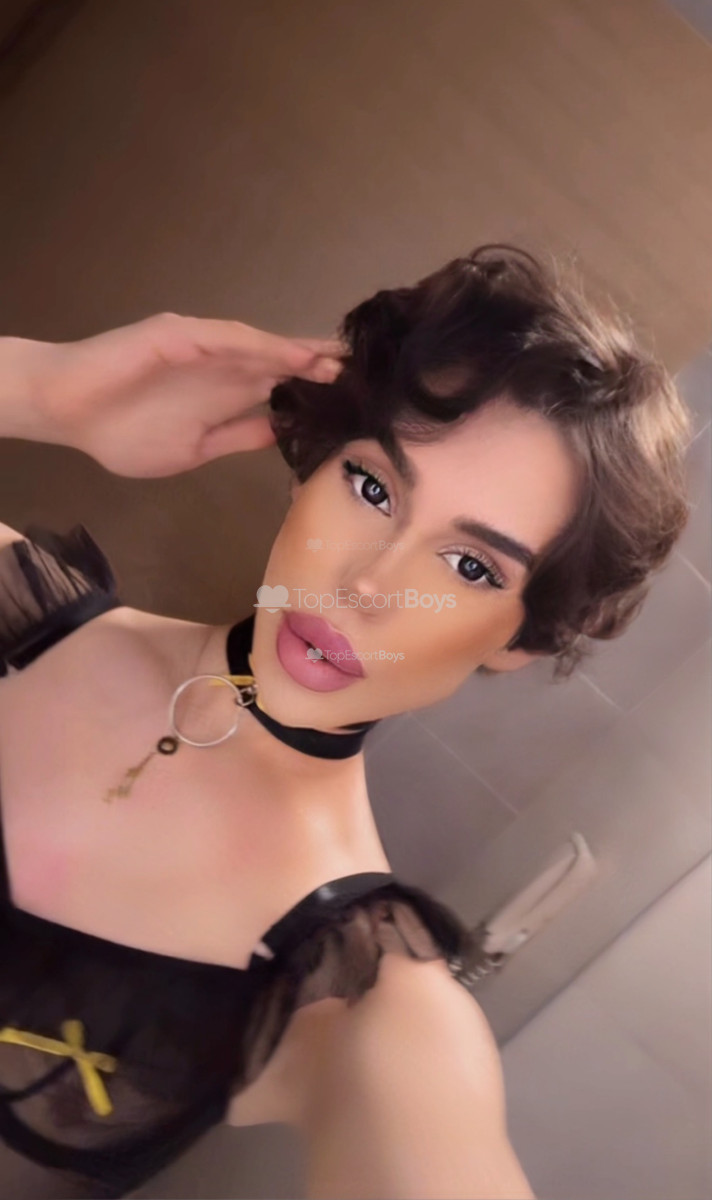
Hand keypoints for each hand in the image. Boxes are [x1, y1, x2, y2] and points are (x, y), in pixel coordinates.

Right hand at [31, 313, 343, 477]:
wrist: (65, 411)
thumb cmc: (120, 433)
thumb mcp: (193, 449)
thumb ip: (237, 436)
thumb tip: (283, 432)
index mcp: (225, 395)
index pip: (280, 387)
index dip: (315, 389)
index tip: (355, 398)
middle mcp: (220, 366)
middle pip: (280, 360)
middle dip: (321, 364)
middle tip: (365, 370)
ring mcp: (200, 348)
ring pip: (259, 347)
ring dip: (297, 352)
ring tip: (336, 361)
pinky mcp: (177, 336)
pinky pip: (223, 340)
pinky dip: (257, 346)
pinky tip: (287, 355)